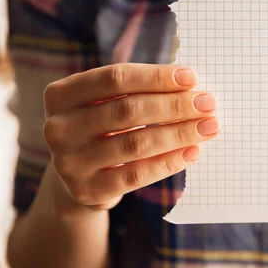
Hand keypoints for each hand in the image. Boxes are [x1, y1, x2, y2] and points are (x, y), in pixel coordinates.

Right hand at [43, 64, 219, 209]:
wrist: (80, 177)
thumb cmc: (104, 128)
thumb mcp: (109, 103)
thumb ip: (140, 92)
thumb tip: (191, 87)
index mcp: (62, 94)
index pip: (115, 78)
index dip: (156, 77)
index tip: (192, 78)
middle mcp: (58, 127)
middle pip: (128, 110)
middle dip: (174, 105)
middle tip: (208, 104)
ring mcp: (69, 162)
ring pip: (135, 143)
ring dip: (179, 133)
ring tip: (209, 127)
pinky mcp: (87, 190)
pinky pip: (136, 175)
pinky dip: (168, 162)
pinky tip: (192, 152)